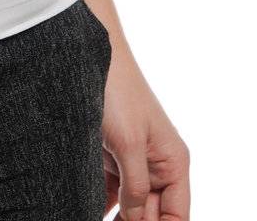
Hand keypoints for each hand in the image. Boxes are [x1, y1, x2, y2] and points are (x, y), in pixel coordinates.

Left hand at [86, 0, 190, 218]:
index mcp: (174, 164)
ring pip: (129, 208)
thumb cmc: (117, 90)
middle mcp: (157, 167)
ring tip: (86, 215)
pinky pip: (108, 194)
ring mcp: (132, 163)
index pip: (176, 217)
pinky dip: (99, 206)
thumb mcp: (129, 144)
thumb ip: (137, 189)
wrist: (88, 53)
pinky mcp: (108, 158)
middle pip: (151, 216)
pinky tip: (80, 210)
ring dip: (117, 218)